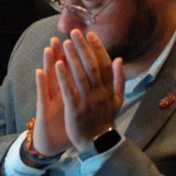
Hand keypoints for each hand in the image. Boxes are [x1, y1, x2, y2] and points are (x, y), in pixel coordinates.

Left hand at [52, 29, 125, 153]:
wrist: (98, 143)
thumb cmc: (105, 119)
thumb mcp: (117, 100)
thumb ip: (118, 79)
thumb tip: (119, 59)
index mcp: (109, 89)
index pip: (104, 64)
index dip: (98, 48)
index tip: (90, 34)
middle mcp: (100, 93)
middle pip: (91, 66)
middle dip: (83, 48)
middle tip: (74, 33)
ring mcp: (87, 102)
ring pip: (80, 76)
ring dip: (72, 58)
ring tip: (65, 43)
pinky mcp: (75, 110)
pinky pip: (69, 91)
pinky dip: (63, 77)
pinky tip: (57, 64)